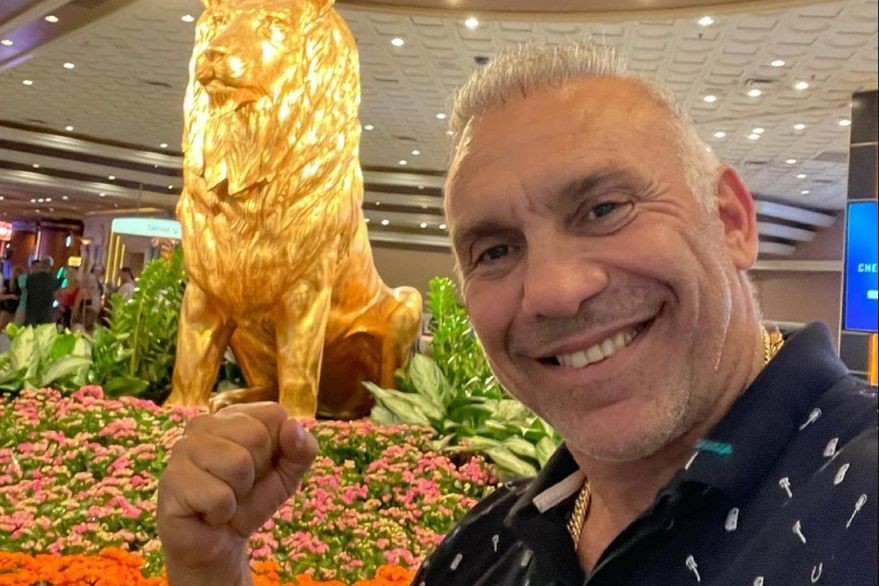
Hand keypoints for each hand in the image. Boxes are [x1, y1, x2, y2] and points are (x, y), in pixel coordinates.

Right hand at [157, 402, 317, 584]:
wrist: (219, 544)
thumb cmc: (251, 501)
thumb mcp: (288, 474)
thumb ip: (302, 449)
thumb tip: (293, 426)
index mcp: (234, 416)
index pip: (274, 414)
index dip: (277, 448)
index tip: (261, 467)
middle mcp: (204, 424)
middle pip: (256, 436)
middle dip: (257, 472)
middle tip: (239, 486)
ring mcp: (183, 449)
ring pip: (238, 464)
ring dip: (238, 494)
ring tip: (223, 498)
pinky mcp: (171, 480)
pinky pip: (218, 496)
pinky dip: (222, 512)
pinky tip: (207, 512)